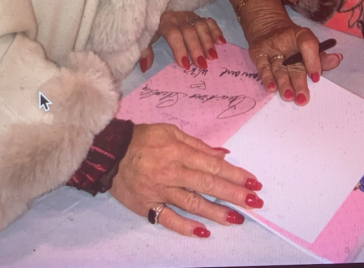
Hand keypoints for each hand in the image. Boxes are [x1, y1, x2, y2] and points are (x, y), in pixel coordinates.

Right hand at [110, 123, 262, 236]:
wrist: (110, 153)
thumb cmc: (143, 138)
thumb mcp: (171, 131)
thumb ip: (198, 145)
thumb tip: (223, 154)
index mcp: (179, 152)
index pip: (212, 165)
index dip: (235, 174)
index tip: (253, 182)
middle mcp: (171, 172)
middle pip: (207, 184)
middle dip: (233, 193)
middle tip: (254, 202)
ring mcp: (160, 191)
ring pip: (192, 203)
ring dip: (216, 212)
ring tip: (237, 218)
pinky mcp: (148, 205)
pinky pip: (168, 219)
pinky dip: (186, 227)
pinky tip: (203, 232)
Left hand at [139, 11, 225, 72]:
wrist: (157, 9)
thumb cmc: (152, 28)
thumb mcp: (146, 38)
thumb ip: (145, 52)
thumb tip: (145, 67)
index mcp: (164, 22)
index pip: (174, 34)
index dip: (179, 49)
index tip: (185, 65)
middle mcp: (178, 17)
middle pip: (190, 31)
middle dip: (196, 48)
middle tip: (203, 64)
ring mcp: (190, 16)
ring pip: (201, 25)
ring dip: (208, 41)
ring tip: (213, 56)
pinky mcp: (198, 16)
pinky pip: (209, 21)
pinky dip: (216, 31)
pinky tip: (221, 42)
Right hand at [245, 9, 341, 104]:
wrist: (268, 27)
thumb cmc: (293, 42)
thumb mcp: (308, 45)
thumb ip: (321, 56)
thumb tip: (338, 59)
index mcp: (301, 36)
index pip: (307, 44)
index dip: (313, 60)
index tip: (316, 78)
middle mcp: (286, 41)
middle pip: (294, 63)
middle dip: (298, 81)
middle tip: (303, 98)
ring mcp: (271, 48)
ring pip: (279, 68)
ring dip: (283, 83)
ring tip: (289, 96)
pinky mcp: (258, 54)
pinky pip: (263, 67)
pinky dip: (267, 78)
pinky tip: (271, 88)